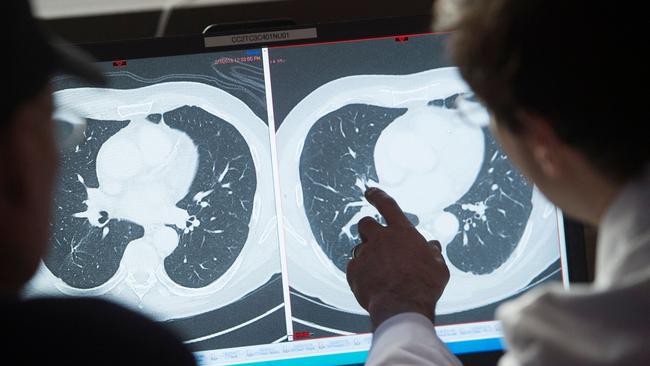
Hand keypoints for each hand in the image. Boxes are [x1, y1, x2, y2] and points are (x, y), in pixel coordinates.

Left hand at [346, 187, 449, 329]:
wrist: (402, 306)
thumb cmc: (424, 286)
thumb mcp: (438, 267)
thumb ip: (433, 253)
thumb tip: (433, 246)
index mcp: (402, 232)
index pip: (387, 205)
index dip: (377, 196)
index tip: (370, 191)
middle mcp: (381, 238)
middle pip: (365, 223)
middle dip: (368, 230)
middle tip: (376, 243)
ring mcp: (365, 253)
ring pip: (359, 247)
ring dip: (367, 256)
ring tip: (380, 274)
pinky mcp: (353, 270)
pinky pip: (354, 268)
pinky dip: (361, 275)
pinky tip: (372, 286)